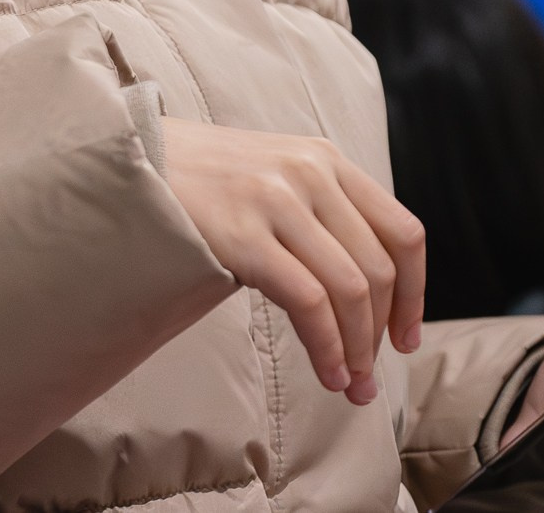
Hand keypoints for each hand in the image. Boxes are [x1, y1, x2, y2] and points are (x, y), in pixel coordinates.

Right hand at [160, 120, 425, 405]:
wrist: (127, 161)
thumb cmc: (199, 182)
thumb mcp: (273, 176)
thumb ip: (318, 213)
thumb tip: (361, 294)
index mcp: (325, 159)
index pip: (402, 231)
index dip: (415, 294)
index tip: (405, 337)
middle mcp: (310, 172)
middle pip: (379, 268)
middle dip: (382, 335)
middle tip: (370, 378)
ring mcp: (276, 200)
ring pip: (350, 290)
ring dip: (357, 350)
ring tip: (349, 385)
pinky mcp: (244, 234)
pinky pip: (308, 302)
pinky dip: (327, 346)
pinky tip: (326, 371)